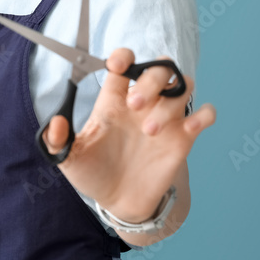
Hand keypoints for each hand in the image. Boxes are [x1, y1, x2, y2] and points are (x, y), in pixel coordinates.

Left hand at [41, 48, 215, 222]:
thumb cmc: (93, 173)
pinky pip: (205, 113)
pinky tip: (188, 129)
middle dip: (150, 80)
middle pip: (159, 68)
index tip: (118, 64)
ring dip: (169, 103)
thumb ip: (58, 141)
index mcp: (115, 100)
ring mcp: (165, 118)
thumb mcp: (70, 159)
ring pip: (182, 86)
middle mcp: (143, 103)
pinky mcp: (183, 137)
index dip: (124, 57)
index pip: (125, 64)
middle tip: (135, 105)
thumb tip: (54, 124)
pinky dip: (203, 115)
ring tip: (149, 131)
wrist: (118, 202)